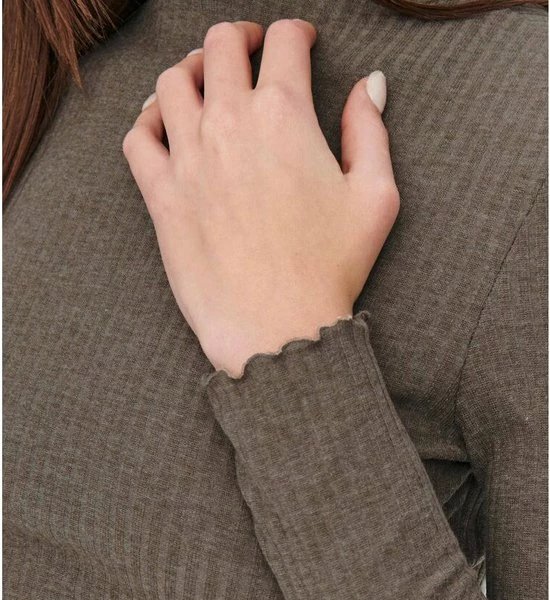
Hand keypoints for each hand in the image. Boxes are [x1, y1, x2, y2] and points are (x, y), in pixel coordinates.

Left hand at [122, 19, 399, 377]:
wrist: (277, 328)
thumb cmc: (331, 269)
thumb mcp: (376, 197)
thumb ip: (370, 131)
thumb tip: (370, 83)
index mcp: (285, 115)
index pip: (284, 43)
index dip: (297, 33)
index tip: (302, 43)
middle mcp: (230, 124)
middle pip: (221, 46)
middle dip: (241, 38)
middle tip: (252, 49)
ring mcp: (188, 159)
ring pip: (172, 81)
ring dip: (192, 68)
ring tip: (206, 78)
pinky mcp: (161, 196)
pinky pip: (138, 136)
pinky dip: (149, 118)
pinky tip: (166, 123)